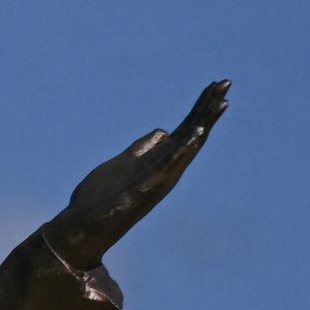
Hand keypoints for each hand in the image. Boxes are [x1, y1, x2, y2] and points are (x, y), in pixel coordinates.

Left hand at [47, 78, 228, 269]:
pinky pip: (169, 165)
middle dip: (208, 107)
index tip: (216, 87)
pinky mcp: (147, 188)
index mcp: (161, 162)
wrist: (83, 228)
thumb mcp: (123, 163)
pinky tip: (196, 132)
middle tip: (226, 82)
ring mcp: (158, 178)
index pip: (186, 130)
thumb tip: (162, 132)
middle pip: (192, 133)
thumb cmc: (102, 198)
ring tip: (220, 100)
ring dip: (203, 122)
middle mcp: (166, 169)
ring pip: (186, 145)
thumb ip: (142, 148)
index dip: (201, 110)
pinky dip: (184, 149)